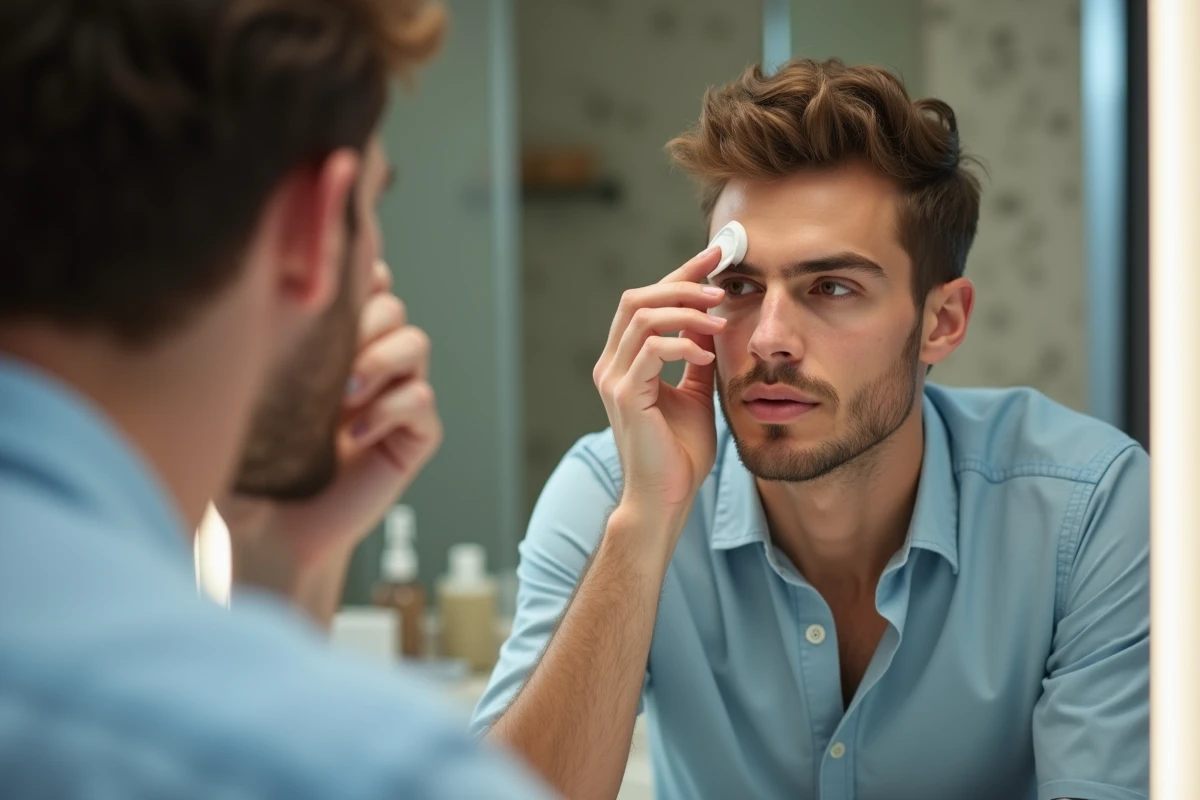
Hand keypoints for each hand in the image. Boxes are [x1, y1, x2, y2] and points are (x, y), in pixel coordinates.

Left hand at [218, 261, 442, 589]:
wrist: (266, 534)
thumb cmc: (243, 468)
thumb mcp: (241, 394)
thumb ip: (258, 340)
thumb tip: (259, 283)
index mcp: (327, 346)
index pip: (363, 284)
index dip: (359, 274)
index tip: (328, 291)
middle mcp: (364, 367)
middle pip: (392, 305)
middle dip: (367, 319)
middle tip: (331, 357)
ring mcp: (391, 401)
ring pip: (416, 343)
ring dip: (383, 358)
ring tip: (343, 395)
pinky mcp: (410, 438)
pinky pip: (422, 400)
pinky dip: (392, 409)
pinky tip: (354, 436)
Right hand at [593, 247, 725, 526]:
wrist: (667, 496)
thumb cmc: (679, 452)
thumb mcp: (696, 393)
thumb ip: (696, 356)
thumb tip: (711, 319)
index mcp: (624, 361)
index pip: (645, 303)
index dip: (679, 276)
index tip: (714, 258)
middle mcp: (611, 365)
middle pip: (637, 299)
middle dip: (681, 283)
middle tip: (721, 284)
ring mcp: (613, 379)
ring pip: (642, 317)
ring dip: (687, 311)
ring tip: (720, 319)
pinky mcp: (625, 395)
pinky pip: (652, 350)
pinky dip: (684, 345)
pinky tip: (707, 357)